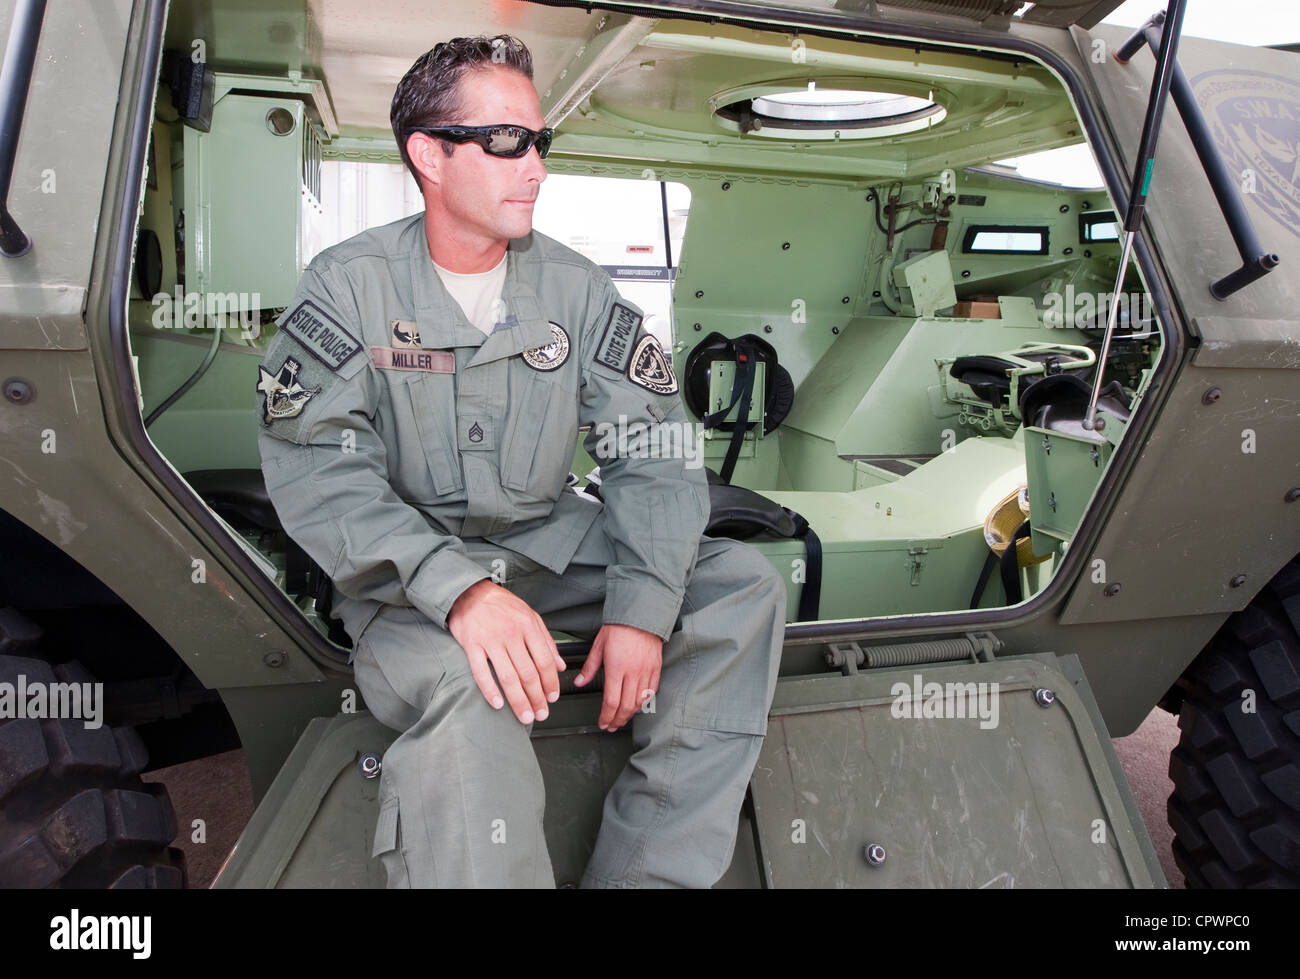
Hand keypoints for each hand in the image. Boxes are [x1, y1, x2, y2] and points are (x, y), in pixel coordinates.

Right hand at [446, 579, 566, 723]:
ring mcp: (490, 641)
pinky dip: (490, 691)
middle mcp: (511, 634)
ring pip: (508, 677)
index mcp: (528, 627)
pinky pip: (481, 673)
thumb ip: (546, 641)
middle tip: (541, 714)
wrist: (469, 592)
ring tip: (525, 716)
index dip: (551, 682)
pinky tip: (498, 704)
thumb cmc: (501, 605)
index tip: (553, 698)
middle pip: (528, 673)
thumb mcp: (530, 616)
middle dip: (537, 698)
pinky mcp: (471, 646)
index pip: (544, 661)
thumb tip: (560, 665)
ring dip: (518, 701)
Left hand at [574, 623, 661, 731]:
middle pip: (626, 706)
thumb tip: (580, 682)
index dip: (606, 716)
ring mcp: (646, 672)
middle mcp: (633, 672)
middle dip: (617, 720)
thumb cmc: (619, 627)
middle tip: (611, 726)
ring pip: (640, 702)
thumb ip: (590, 667)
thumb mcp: (599, 646)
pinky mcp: (656, 669)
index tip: (602, 722)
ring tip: (622, 719)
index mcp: (617, 668)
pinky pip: (652, 691)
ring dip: (630, 714)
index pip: (611, 701)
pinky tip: (637, 706)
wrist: (641, 616)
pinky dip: (644, 702)